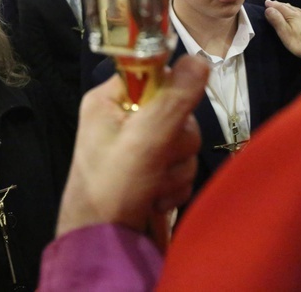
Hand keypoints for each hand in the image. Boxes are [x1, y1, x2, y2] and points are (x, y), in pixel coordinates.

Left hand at [56, 56, 207, 236]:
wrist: (102, 241)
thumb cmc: (112, 188)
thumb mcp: (143, 141)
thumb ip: (173, 101)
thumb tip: (198, 59)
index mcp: (109, 100)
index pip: (152, 75)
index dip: (170, 94)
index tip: (173, 115)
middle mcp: (123, 118)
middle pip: (177, 111)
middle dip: (175, 144)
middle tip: (156, 161)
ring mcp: (138, 145)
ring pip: (184, 141)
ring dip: (176, 169)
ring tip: (152, 186)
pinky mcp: (151, 169)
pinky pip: (182, 165)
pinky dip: (175, 184)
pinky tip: (157, 198)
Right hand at [265, 0, 300, 55]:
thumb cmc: (298, 42)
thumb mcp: (284, 32)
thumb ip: (276, 20)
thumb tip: (269, 9)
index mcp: (293, 16)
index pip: (281, 8)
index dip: (273, 5)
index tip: (266, 2)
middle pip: (290, 7)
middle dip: (281, 4)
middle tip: (274, 2)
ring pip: (298, 10)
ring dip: (290, 7)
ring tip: (286, 6)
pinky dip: (300, 12)